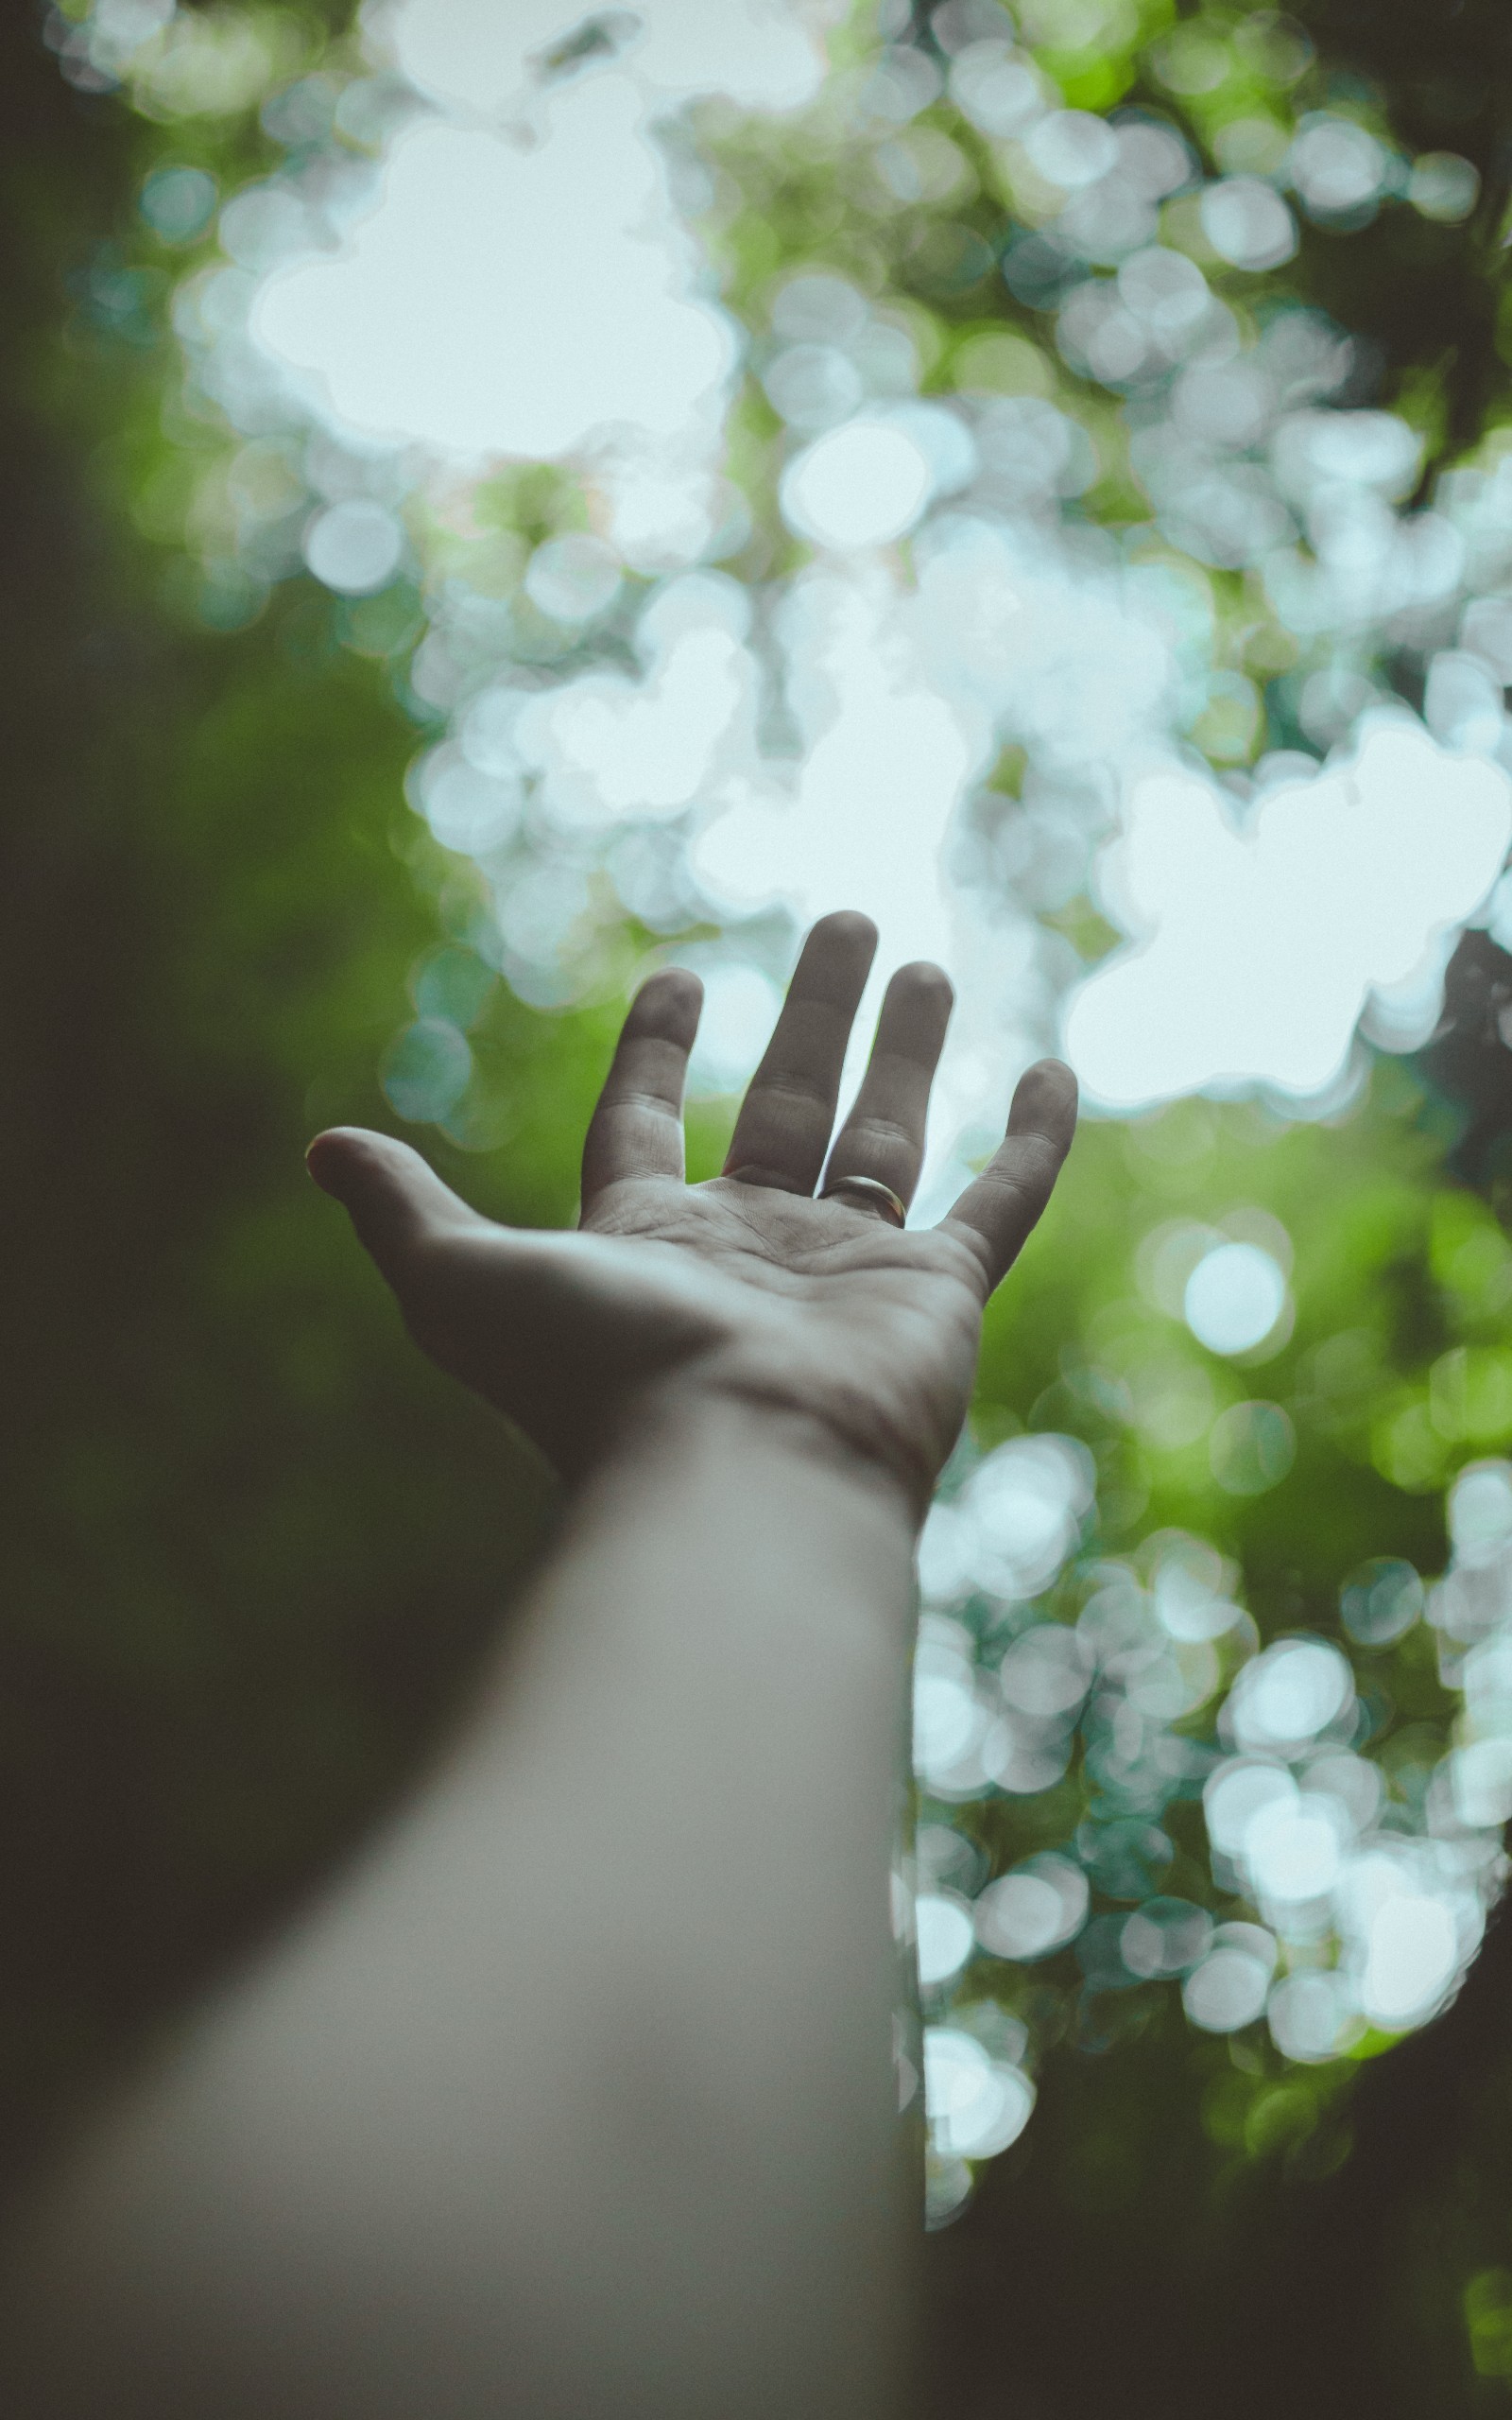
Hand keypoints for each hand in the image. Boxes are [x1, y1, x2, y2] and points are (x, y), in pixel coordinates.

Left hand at [307, 913, 1076, 1513]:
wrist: (736, 1471)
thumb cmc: (598, 1380)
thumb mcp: (466, 1282)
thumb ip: (406, 1211)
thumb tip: (320, 1147)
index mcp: (648, 1239)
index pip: (650, 1122)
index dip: (658, 1048)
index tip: (679, 972)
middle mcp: (751, 1251)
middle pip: (785, 1107)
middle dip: (811, 1015)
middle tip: (842, 922)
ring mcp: (850, 1271)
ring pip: (887, 1134)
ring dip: (905, 1049)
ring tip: (921, 960)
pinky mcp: (936, 1292)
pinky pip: (998, 1201)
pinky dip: (1033, 1139)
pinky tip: (1055, 1069)